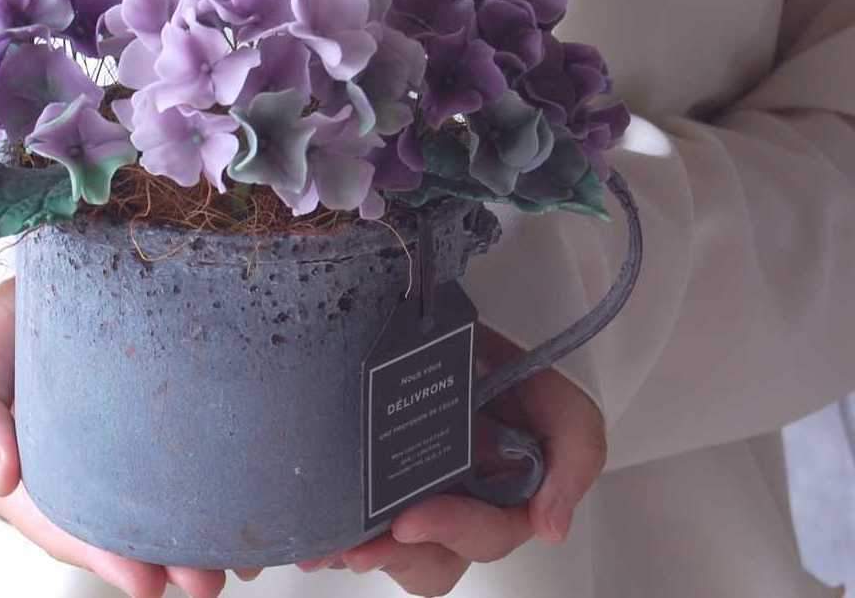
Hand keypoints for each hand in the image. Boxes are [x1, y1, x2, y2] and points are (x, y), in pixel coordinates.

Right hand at [0, 277, 247, 597]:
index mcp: (25, 476)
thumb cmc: (1, 330)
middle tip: (206, 580)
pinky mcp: (144, 428)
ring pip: (148, 508)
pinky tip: (239, 502)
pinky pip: (173, 465)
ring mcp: (110, 455)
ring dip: (190, 538)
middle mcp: (72, 476)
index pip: (63, 526)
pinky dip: (205, 490)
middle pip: (115, 529)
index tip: (146, 581)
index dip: (102, 556)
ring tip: (235, 559)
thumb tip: (1, 478)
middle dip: (161, 559)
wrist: (42, 284)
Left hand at [298, 325, 606, 596]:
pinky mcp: (380, 469)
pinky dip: (333, 526)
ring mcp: (417, 490)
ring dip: (359, 550)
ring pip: (392, 545)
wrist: (480, 326)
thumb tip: (551, 529)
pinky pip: (356, 512)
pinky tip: (310, 531)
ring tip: (324, 547)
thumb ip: (573, 461)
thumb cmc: (529, 376)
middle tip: (356, 548)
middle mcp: (459, 504)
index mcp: (502, 500)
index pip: (483, 532)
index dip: (451, 529)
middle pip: (432, 556)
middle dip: (394, 555)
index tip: (410, 520)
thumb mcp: (569, 411)